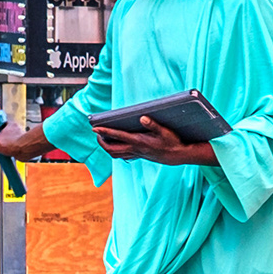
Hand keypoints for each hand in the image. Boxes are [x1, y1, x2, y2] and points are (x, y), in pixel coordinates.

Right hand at [0, 125, 49, 161]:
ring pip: (6, 140)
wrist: (25, 151)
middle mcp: (14, 130)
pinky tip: (2, 153)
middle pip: (2, 132)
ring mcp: (18, 137)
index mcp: (9, 125)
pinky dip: (6, 150)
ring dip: (1, 144)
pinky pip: (10, 146)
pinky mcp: (20, 145)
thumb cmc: (13, 142)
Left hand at [93, 116, 216, 165]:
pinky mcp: (139, 156)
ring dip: (107, 147)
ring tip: (103, 138)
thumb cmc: (172, 142)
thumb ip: (153, 124)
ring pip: (115, 154)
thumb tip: (142, 117)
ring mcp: (136, 154)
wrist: (178, 156)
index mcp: (139, 141)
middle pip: (111, 149)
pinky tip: (116, 145)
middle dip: (101, 141)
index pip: (117, 136)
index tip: (94, 128)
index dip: (104, 132)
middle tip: (97, 133)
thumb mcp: (165, 131)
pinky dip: (115, 151)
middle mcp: (135, 149)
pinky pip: (122, 156)